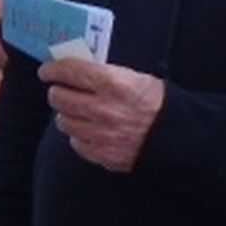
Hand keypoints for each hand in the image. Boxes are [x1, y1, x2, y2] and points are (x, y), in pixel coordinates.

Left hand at [40, 59, 164, 171]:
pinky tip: (91, 130)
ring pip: (63, 122)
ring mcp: (102, 135)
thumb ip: (102, 74)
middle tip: (62, 91)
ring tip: (80, 112)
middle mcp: (104, 110)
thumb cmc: (155, 102)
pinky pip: (76, 143)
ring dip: (68, 115)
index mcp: (114, 84)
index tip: (47, 71)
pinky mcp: (102, 155)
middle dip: (58, 93)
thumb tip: (72, 70)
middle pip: (58, 98)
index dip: (53, 70)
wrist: (178, 136)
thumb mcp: (134, 77)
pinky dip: (80, 135)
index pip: (69, 71)